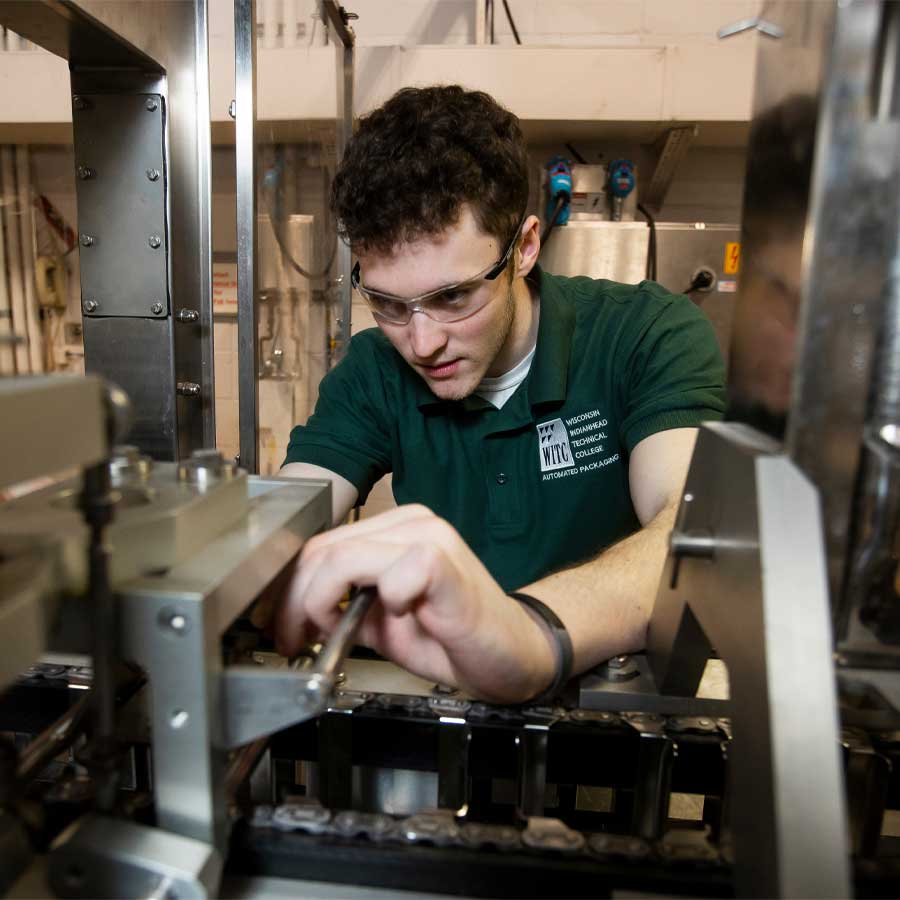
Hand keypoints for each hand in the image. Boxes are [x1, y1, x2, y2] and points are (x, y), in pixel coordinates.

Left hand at [275, 504, 554, 702]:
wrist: (512, 655)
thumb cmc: (454, 637)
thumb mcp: (383, 623)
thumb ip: (344, 606)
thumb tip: (298, 612)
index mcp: (394, 530)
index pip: (320, 545)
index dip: (290, 588)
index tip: (282, 626)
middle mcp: (411, 523)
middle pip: (322, 550)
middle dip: (294, 601)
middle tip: (291, 641)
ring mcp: (428, 538)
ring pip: (342, 557)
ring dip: (321, 603)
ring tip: (327, 635)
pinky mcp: (443, 562)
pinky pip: (392, 573)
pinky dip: (381, 602)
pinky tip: (396, 619)